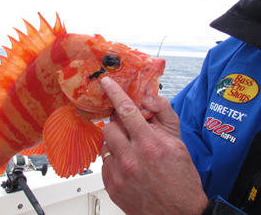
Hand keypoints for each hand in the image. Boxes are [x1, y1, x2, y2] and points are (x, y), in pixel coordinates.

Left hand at [100, 76, 207, 214]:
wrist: (177, 214)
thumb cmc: (181, 180)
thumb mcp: (179, 143)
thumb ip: (164, 115)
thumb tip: (148, 98)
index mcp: (149, 144)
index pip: (126, 110)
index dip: (114, 92)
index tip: (106, 83)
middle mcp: (131, 158)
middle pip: (110, 126)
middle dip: (118, 125)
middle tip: (129, 130)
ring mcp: (119, 174)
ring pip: (105, 144)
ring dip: (115, 143)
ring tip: (130, 151)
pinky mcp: (111, 186)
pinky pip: (105, 163)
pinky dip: (114, 160)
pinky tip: (128, 167)